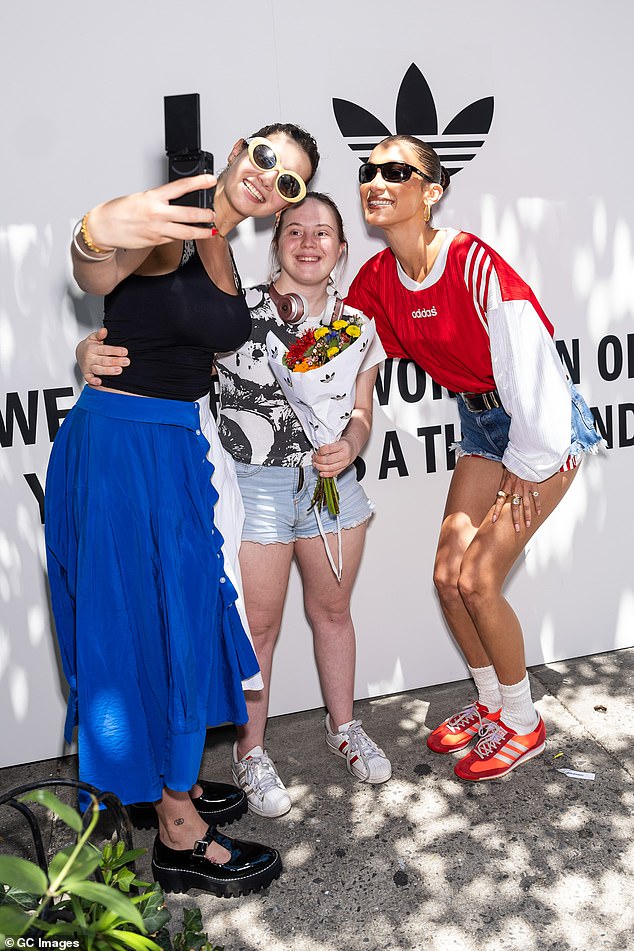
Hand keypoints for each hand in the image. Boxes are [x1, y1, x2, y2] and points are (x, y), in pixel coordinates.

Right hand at [76, 327, 128, 384]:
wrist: (79, 353)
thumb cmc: (90, 346)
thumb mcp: (93, 338)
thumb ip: (99, 334)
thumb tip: (104, 331)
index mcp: (92, 348)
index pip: (105, 349)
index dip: (115, 350)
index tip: (125, 352)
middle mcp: (90, 358)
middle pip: (104, 360)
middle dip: (116, 361)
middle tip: (126, 361)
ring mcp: (88, 367)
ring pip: (98, 370)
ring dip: (109, 371)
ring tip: (119, 370)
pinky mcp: (87, 374)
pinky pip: (89, 379)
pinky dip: (93, 381)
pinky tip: (100, 382)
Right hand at [85, 175, 216, 249]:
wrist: (103, 229)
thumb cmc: (117, 211)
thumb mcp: (139, 198)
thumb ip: (158, 200)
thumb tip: (172, 200)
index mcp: (152, 197)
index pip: (180, 187)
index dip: (198, 182)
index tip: (209, 180)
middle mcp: (157, 214)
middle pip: (189, 214)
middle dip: (204, 215)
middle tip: (213, 214)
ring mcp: (158, 229)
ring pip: (186, 232)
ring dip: (201, 232)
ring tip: (210, 230)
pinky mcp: (156, 241)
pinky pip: (175, 239)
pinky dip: (184, 237)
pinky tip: (191, 236)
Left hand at [312, 439, 354, 477]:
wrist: (352, 447)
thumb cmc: (344, 443)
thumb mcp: (337, 440)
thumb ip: (328, 444)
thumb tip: (317, 449)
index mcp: (343, 445)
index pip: (328, 449)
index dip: (320, 451)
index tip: (317, 451)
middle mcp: (345, 455)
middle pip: (328, 460)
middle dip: (318, 460)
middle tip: (314, 458)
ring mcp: (345, 463)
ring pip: (330, 468)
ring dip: (320, 467)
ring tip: (315, 464)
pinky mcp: (343, 468)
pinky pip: (334, 473)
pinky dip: (326, 474)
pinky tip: (321, 473)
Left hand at [492, 471, 541, 531]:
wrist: (523, 458)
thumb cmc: (512, 465)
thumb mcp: (504, 475)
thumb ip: (503, 485)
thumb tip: (499, 495)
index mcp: (506, 487)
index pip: (499, 501)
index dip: (497, 511)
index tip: (494, 520)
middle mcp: (515, 490)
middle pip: (514, 507)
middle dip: (515, 519)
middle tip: (517, 529)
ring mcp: (525, 489)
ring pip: (526, 505)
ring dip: (527, 516)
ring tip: (527, 525)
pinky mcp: (533, 486)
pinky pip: (536, 497)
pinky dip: (537, 505)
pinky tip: (538, 513)